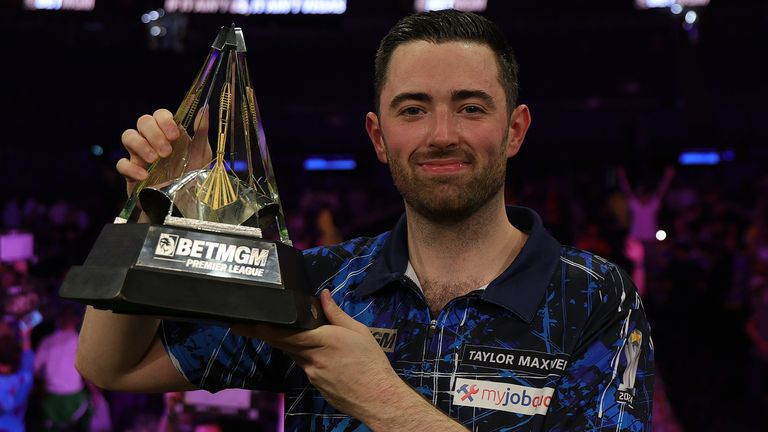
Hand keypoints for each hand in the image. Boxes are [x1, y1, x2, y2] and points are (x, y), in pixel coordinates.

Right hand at [117, 108, 210, 196]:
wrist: (183, 200)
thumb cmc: (191, 172)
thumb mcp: (201, 152)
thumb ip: (201, 132)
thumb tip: (205, 108)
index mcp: (168, 132)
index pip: (159, 115)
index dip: (164, 121)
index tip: (175, 136)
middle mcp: (151, 139)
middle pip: (143, 121)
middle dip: (154, 134)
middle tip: (166, 152)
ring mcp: (139, 155)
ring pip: (128, 136)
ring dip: (140, 145)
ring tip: (154, 160)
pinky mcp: (131, 173)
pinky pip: (121, 164)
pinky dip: (131, 168)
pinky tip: (145, 176)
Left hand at [231, 290, 404, 423]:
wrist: (377, 397)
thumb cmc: (371, 362)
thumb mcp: (358, 331)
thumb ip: (336, 314)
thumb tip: (324, 295)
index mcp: (323, 341)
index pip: (286, 334)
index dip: (265, 328)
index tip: (248, 323)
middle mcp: (312, 359)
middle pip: (282, 344)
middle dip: (262, 334)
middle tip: (241, 326)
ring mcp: (311, 374)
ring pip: (294, 355)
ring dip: (287, 344)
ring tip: (284, 332)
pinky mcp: (315, 385)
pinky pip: (304, 366)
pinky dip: (304, 356)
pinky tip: (315, 353)